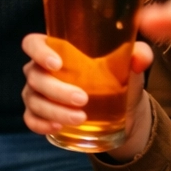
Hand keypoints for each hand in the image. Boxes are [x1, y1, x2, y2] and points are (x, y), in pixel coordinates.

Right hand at [22, 33, 154, 161]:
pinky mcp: (39, 115)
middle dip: (57, 90)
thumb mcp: (129, 65)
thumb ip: (138, 55)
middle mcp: (40, 70)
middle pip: (35, 76)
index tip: (57, 63)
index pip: (33, 43)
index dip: (39, 51)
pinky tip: (58, 127)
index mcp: (56, 50)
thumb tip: (140, 58)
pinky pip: (30, 120)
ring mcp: (37, 94)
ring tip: (80, 118)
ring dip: (54, 110)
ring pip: (34, 100)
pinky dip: (41, 124)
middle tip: (82, 99)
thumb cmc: (118, 78)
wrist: (122, 111)